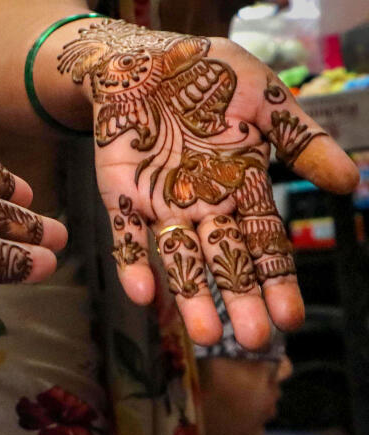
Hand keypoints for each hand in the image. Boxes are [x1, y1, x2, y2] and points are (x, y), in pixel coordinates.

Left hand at [58, 19, 357, 347]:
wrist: (148, 60)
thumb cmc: (214, 78)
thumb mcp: (268, 103)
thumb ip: (304, 142)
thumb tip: (349, 183)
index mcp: (245, 189)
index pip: (265, 246)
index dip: (277, 282)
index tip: (290, 319)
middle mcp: (206, 207)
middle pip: (226, 262)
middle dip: (239, 300)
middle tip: (251, 340)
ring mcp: (163, 205)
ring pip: (180, 260)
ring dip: (190, 297)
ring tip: (205, 335)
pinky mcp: (121, 196)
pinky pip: (127, 236)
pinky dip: (134, 263)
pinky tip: (142, 294)